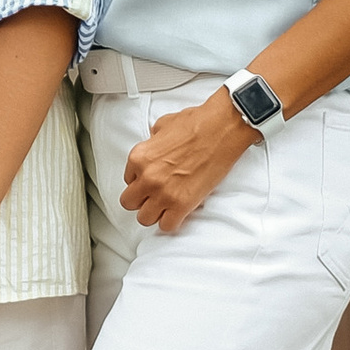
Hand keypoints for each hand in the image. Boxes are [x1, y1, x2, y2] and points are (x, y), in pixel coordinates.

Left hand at [119, 89, 255, 230]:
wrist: (221, 128)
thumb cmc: (197, 123)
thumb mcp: (162, 126)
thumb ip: (152, 143)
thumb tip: (154, 149)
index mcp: (138, 157)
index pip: (127, 181)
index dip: (140, 182)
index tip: (151, 182)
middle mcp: (147, 177)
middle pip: (129, 203)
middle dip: (141, 200)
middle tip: (154, 196)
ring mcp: (163, 192)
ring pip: (144, 219)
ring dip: (155, 214)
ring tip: (166, 206)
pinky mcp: (182, 204)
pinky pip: (167, 226)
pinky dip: (172, 222)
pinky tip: (179, 212)